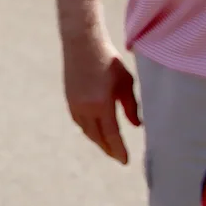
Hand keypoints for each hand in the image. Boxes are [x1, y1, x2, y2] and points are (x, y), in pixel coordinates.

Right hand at [60, 29, 141, 163]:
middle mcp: (85, 108)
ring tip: (107, 146)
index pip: (111, 135)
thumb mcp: (126, 83)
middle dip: (108, 149)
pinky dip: (88, 130)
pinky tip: (94, 130)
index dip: (119, 150)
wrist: (82, 44)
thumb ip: (131, 106)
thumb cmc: (108, 61)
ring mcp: (74, 104)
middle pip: (97, 136)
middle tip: (117, 157)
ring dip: (97, 140)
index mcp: (101, 105)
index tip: (125, 161)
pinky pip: (78, 121)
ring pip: (86, 130)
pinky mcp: (69, 98)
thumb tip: (136, 125)